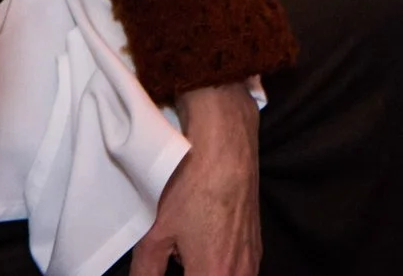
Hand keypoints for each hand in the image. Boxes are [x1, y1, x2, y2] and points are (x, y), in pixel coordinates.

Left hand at [132, 82, 259, 275]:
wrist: (225, 141)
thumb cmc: (192, 183)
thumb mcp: (155, 233)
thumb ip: (146, 271)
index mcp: (214, 275)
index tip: (165, 263)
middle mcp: (240, 273)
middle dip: (190, 271)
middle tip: (172, 257)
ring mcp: (252, 258)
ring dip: (205, 270)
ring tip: (184, 252)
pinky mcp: (256, 242)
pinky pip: (237, 268)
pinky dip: (218, 264)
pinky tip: (202, 240)